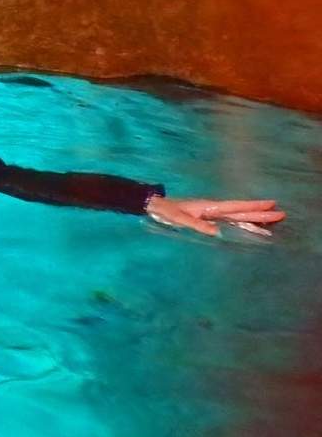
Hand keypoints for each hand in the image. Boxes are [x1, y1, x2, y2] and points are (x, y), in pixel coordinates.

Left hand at [145, 196, 285, 236]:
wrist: (156, 207)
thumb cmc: (167, 212)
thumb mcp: (180, 219)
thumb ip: (197, 225)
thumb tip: (217, 233)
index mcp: (210, 207)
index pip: (236, 206)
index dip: (253, 206)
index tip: (272, 204)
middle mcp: (214, 209)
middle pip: (241, 211)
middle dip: (261, 212)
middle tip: (282, 213)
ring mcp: (211, 213)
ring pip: (237, 215)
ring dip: (254, 217)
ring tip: (272, 219)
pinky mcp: (207, 218)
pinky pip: (229, 220)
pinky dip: (241, 221)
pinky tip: (248, 225)